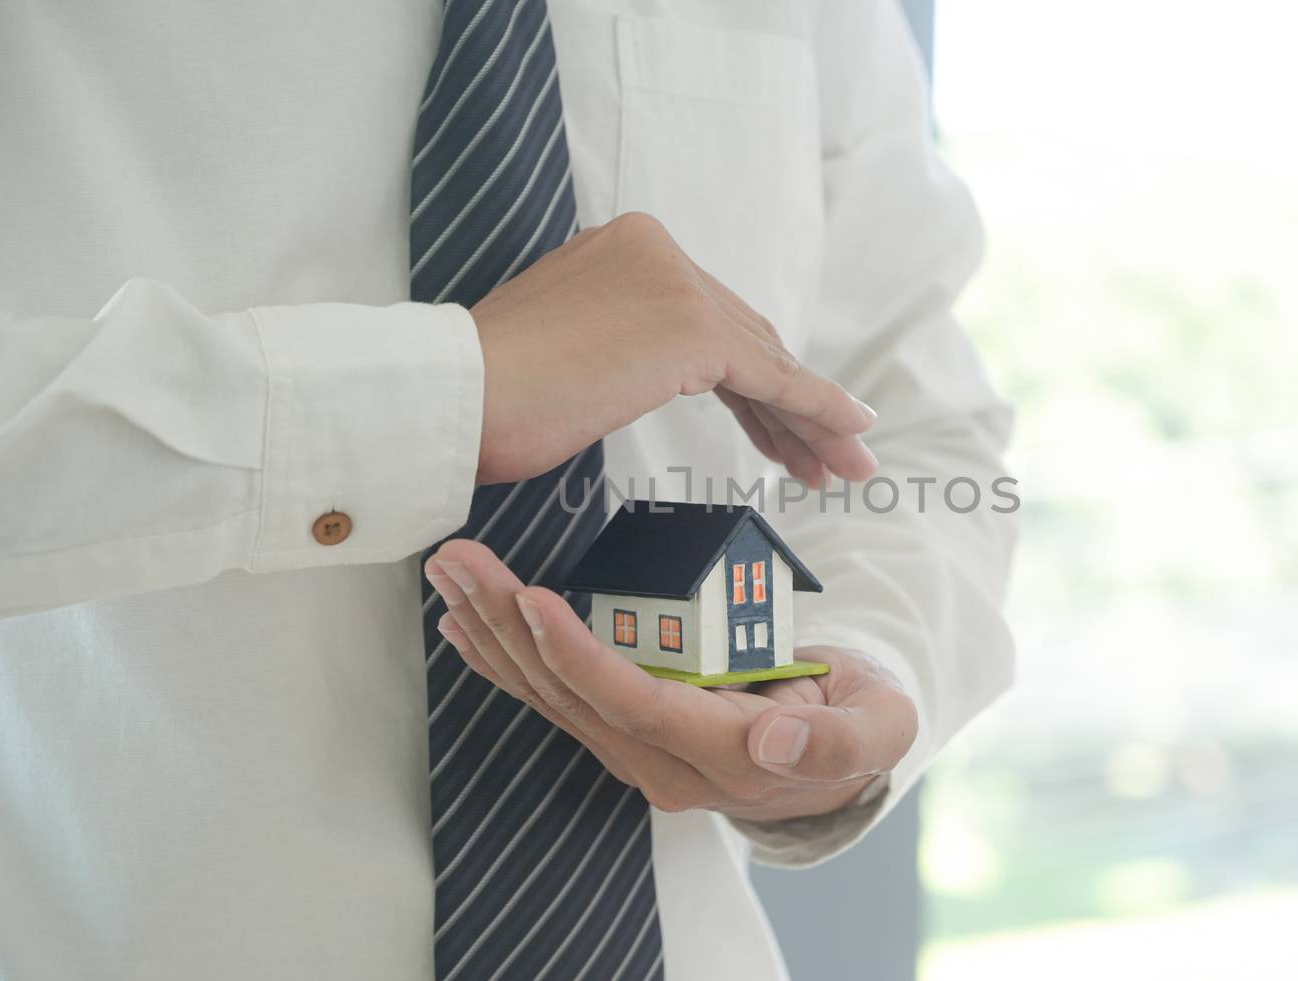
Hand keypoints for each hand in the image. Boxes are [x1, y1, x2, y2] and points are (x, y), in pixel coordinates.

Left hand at [424, 539, 918, 821]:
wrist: (845, 749)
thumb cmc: (863, 720)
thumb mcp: (878, 728)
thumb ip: (835, 741)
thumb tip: (774, 741)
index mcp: (727, 757)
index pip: (636, 704)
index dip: (580, 656)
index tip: (533, 601)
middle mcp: (667, 764)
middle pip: (573, 695)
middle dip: (509, 626)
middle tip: (460, 561)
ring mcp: (641, 750)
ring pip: (551, 694)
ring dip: (494, 631)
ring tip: (450, 571)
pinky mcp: (626, 730)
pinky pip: (556, 695)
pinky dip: (508, 656)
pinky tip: (466, 623)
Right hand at [469, 211, 877, 487]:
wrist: (451, 398)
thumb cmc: (487, 396)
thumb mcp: (567, 350)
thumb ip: (619, 343)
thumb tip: (642, 366)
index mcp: (625, 247)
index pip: (710, 321)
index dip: (752, 382)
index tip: (780, 428)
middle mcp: (656, 249)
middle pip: (745, 340)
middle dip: (789, 405)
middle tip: (826, 456)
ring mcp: (676, 283)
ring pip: (765, 361)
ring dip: (811, 418)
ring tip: (846, 464)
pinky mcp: (689, 326)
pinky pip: (772, 379)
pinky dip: (815, 410)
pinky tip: (847, 437)